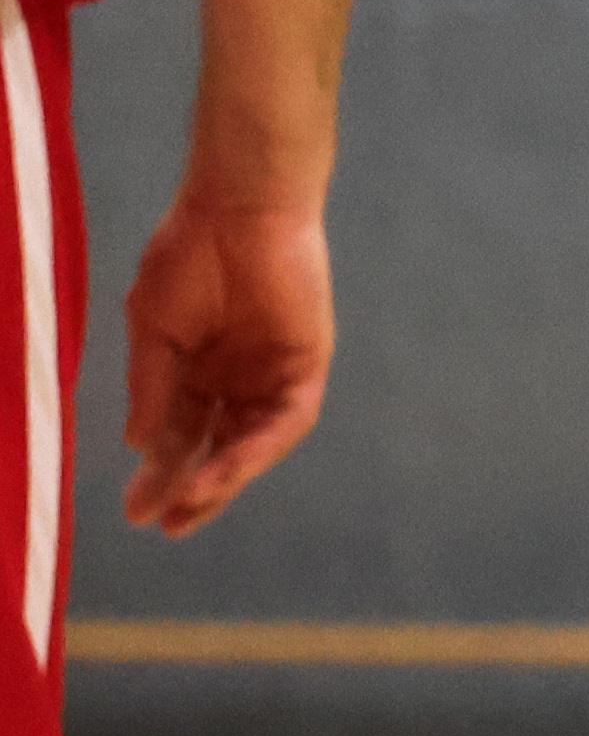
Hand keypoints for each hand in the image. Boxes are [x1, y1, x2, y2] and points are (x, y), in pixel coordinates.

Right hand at [121, 199, 331, 536]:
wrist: (237, 209)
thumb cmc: (188, 255)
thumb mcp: (153, 328)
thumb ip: (151, 386)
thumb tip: (140, 444)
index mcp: (196, 372)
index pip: (179, 437)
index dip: (160, 474)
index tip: (136, 511)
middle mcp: (235, 381)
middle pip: (216, 448)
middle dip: (193, 489)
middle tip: (166, 526)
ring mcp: (271, 376)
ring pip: (252, 443)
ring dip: (224, 477)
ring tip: (191, 505)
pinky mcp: (306, 366)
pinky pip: (287, 419)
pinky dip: (258, 446)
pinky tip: (228, 469)